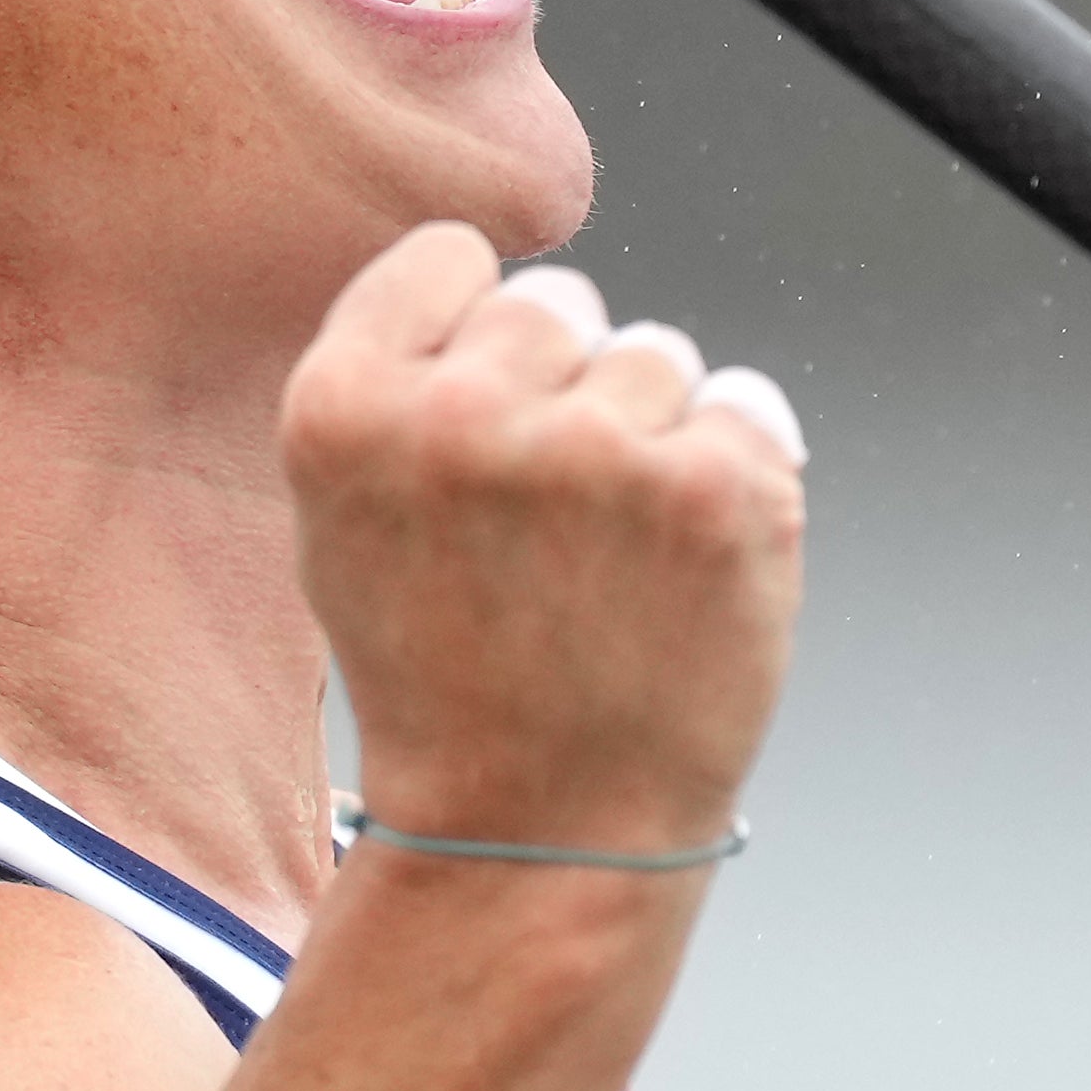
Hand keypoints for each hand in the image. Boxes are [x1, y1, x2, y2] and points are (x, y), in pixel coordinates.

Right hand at [283, 230, 805, 859]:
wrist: (539, 832)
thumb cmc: (446, 685)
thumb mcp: (342, 527)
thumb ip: (394, 387)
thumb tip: (486, 277)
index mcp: (344, 411)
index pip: (450, 258)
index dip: (474, 336)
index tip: (486, 421)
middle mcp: (463, 415)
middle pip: (559, 301)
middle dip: (565, 386)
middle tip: (552, 520)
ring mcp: (597, 449)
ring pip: (658, 353)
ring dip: (651, 435)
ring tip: (615, 558)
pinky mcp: (717, 487)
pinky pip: (748, 403)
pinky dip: (734, 474)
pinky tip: (684, 564)